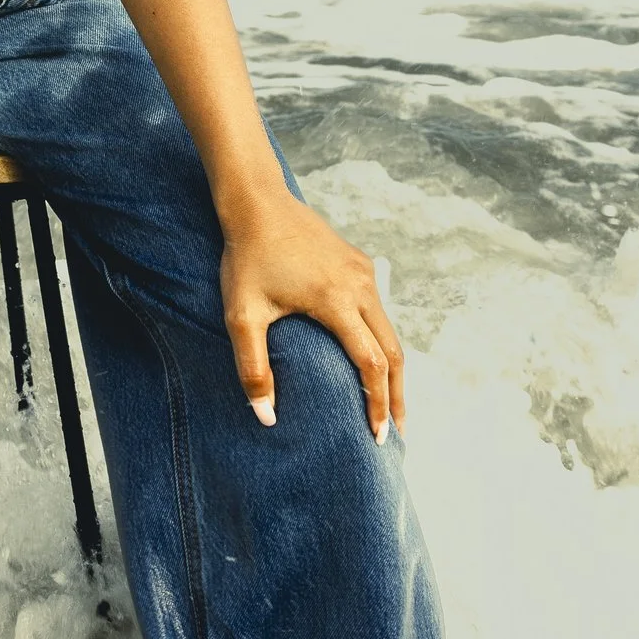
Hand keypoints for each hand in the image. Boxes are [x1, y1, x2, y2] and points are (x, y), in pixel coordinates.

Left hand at [221, 196, 406, 441]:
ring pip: (390, 332)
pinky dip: (381, 342)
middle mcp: (360, 287)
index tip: (377, 436)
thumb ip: (253, 368)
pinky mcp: (359, 265)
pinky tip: (371, 360)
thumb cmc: (246, 258)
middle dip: (396, 397)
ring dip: (391, 370)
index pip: (371, 365)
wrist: (257, 203)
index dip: (377, 404)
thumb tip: (266, 418)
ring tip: (388, 404)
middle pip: (393, 353)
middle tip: (396, 434)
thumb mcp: (241, 315)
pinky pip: (377, 310)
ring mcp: (363, 273)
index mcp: (337, 301)